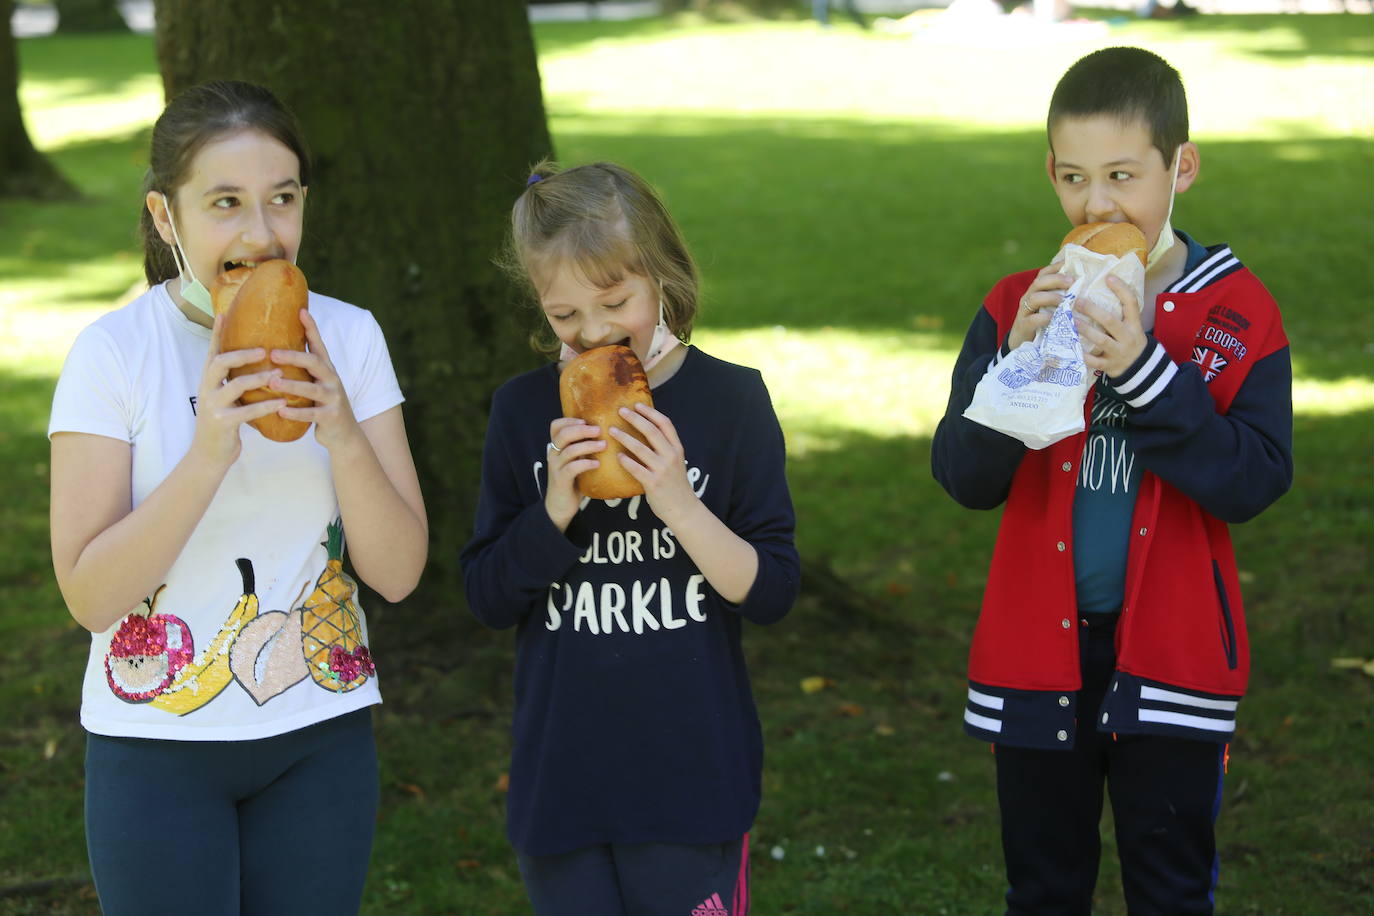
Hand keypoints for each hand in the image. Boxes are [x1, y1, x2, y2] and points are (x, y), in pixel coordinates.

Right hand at [189, 314, 284, 468]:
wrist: (209, 456)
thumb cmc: (224, 423)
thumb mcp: (224, 398)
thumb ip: (232, 381)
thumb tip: (250, 361)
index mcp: (208, 382)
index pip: (212, 352)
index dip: (217, 334)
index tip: (224, 313)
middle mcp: (207, 390)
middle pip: (219, 363)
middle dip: (242, 354)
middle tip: (264, 350)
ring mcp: (213, 407)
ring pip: (235, 386)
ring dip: (259, 378)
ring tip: (280, 375)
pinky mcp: (223, 423)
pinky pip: (247, 412)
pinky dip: (266, 405)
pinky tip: (282, 402)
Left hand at [266, 309, 362, 451]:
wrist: (345, 434)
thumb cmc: (323, 405)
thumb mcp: (318, 383)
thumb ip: (304, 369)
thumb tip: (276, 348)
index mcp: (326, 369)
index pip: (318, 344)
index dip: (311, 328)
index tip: (301, 311)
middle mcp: (332, 380)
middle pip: (314, 362)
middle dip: (294, 356)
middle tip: (272, 353)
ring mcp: (333, 398)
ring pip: (312, 389)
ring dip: (291, 385)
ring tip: (272, 383)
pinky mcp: (331, 417)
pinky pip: (312, 414)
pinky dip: (296, 413)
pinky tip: (281, 412)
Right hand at [544, 417, 604, 531]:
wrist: (560, 506)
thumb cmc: (573, 481)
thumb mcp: (577, 460)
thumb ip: (584, 448)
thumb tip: (608, 433)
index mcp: (557, 447)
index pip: (556, 425)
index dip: (570, 420)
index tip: (586, 421)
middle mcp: (553, 454)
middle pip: (563, 434)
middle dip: (582, 430)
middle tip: (599, 430)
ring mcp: (556, 467)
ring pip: (569, 450)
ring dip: (588, 445)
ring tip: (603, 445)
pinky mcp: (561, 480)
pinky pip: (572, 468)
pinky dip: (586, 463)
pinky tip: (597, 464)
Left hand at [609, 404, 696, 525]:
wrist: (683, 509)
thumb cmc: (675, 485)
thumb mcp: (675, 463)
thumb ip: (664, 449)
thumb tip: (645, 433)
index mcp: (677, 449)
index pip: (665, 424)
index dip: (651, 412)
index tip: (637, 404)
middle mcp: (671, 456)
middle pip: (652, 431)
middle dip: (635, 419)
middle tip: (620, 411)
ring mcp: (662, 470)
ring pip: (641, 448)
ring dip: (625, 437)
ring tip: (612, 430)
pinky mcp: (653, 483)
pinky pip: (636, 468)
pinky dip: (626, 460)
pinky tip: (617, 456)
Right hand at [1008, 262, 1072, 349]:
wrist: (1021, 344)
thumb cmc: (1042, 324)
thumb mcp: (1051, 308)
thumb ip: (1062, 298)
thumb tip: (1084, 288)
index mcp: (1036, 291)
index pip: (1043, 273)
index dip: (1056, 266)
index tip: (1070, 262)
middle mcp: (1028, 298)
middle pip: (1039, 282)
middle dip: (1056, 279)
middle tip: (1072, 281)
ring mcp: (1024, 312)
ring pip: (1034, 298)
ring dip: (1051, 297)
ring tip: (1064, 301)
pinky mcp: (1023, 326)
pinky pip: (1032, 319)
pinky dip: (1043, 318)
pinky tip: (1054, 318)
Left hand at [1075, 275, 1147, 378]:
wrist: (1140, 369)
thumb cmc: (1130, 341)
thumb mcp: (1132, 326)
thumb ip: (1120, 312)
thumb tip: (1104, 287)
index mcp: (1134, 324)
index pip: (1131, 303)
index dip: (1121, 289)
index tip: (1108, 277)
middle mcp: (1127, 337)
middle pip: (1111, 321)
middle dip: (1093, 311)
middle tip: (1077, 300)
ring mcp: (1118, 352)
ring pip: (1101, 340)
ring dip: (1085, 330)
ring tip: (1071, 321)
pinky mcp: (1109, 366)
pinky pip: (1094, 361)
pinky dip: (1083, 355)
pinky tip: (1071, 347)